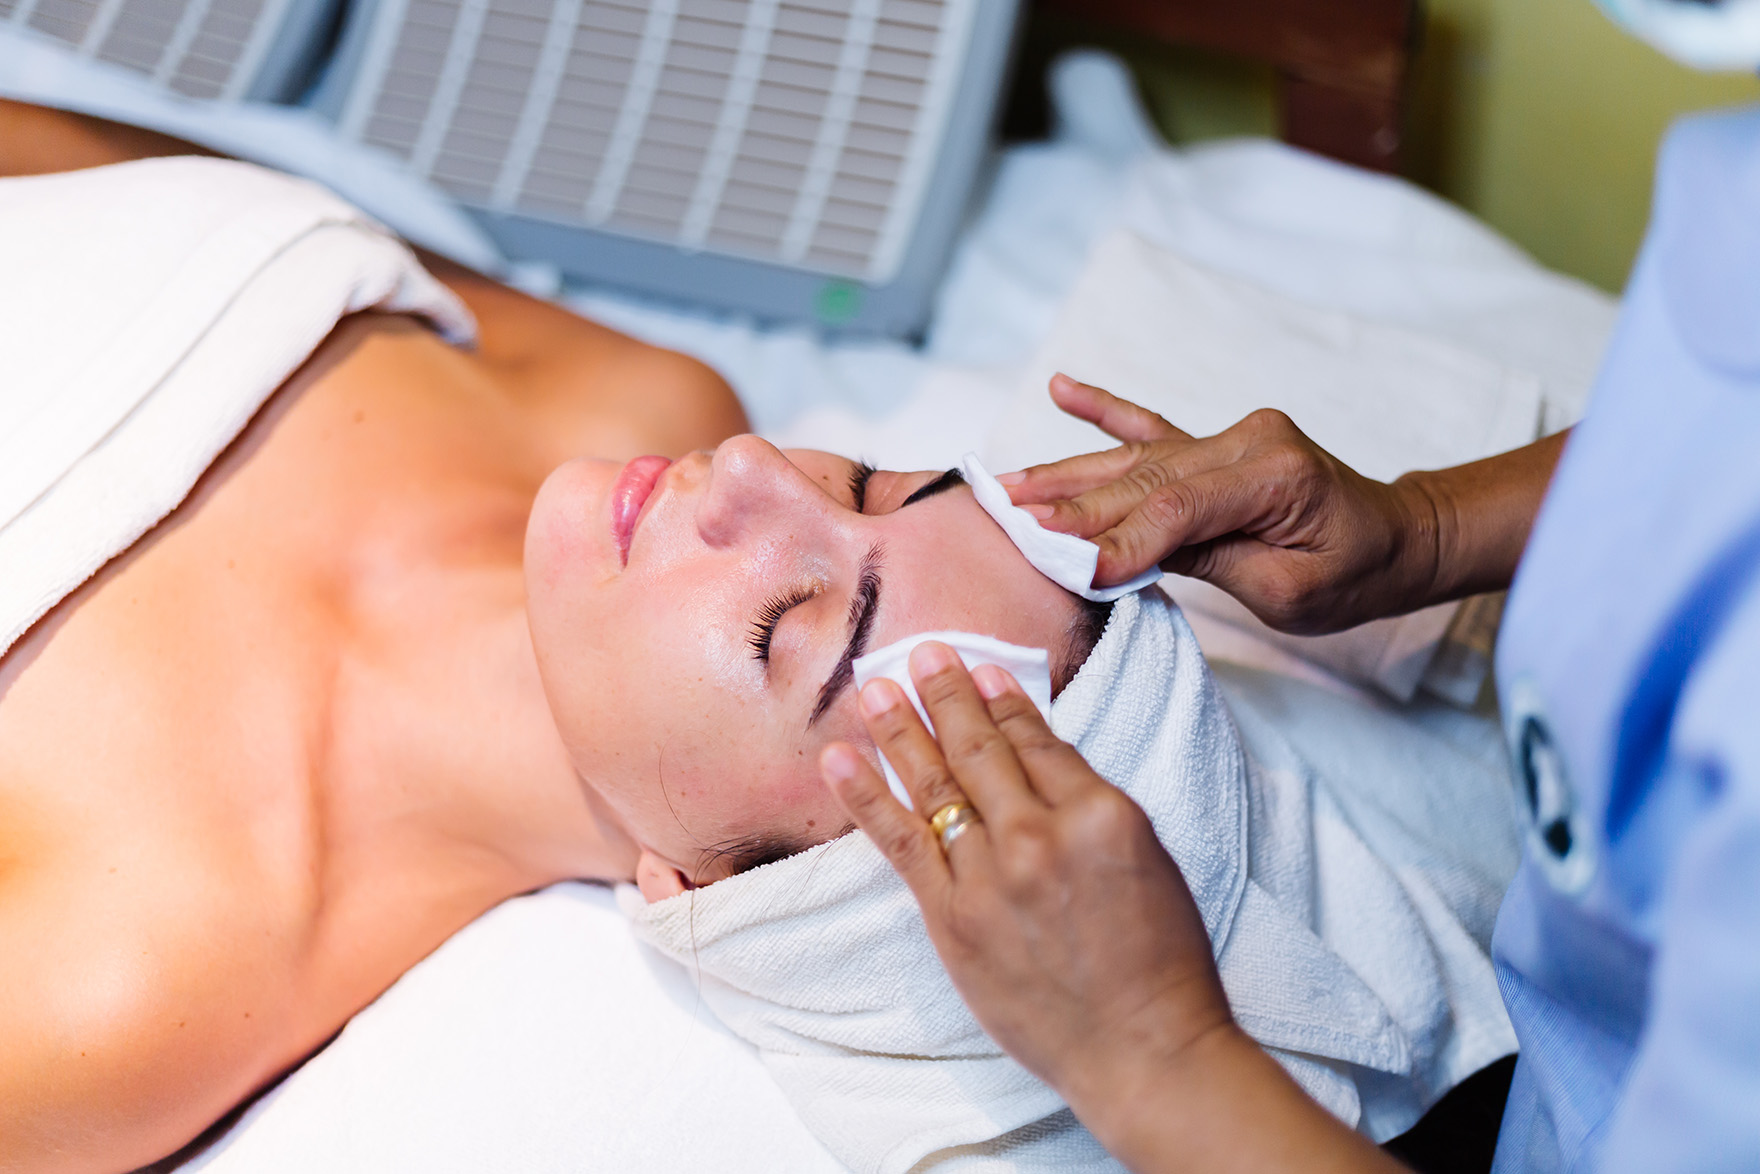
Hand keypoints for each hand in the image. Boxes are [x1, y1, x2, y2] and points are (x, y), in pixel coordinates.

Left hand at [819, 642, 1230, 1133]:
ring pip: (936, 786)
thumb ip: (1092, 806)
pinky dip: (867, 797)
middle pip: (982, 751)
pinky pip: (901, 844)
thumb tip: (1040, 756)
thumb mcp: (1147, 860)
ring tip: (872, 688)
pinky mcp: (953, 918)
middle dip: (947, 696)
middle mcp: (1041, 835)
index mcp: (1101, 814)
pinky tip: (840, 761)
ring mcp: (992, 877)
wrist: (1142, 1048)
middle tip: (919, 654)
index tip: (980, 670)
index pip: (1039, 741)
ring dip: (900, 730)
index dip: (1003, 702)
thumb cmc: (1161, 961)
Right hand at [1002, 375, 1435, 633]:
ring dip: (1066, 473)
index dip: (1117, 539)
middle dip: (1071, 507)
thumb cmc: (1352, 574)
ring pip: (1133, 459)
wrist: (1395, 539)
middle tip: (1007, 524)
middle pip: (1142, 480)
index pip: (1176, 509)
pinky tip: (1063, 389)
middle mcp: (1247, 441)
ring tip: (1006, 485)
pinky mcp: (1214, 444)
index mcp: (1275, 474)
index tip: (1065, 565)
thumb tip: (1123, 556)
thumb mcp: (1290, 591)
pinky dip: (1104, 411)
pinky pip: (1150, 426)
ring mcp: (1228, 436)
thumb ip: (1209, 563)